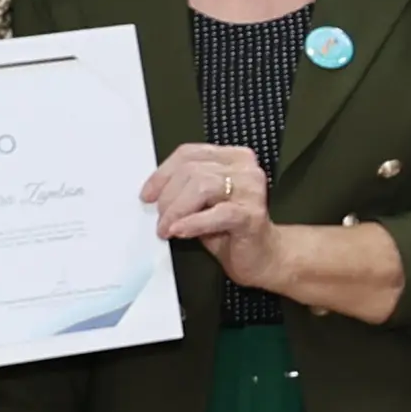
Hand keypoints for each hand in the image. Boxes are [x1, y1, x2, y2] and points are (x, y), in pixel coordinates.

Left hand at [146, 141, 288, 290]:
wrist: (263, 257)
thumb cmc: (231, 230)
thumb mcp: (203, 202)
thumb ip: (185, 188)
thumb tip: (152, 192)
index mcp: (233, 158)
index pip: (189, 154)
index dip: (163, 173)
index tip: (148, 194)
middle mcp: (245, 169)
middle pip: (193, 170)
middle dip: (168, 196)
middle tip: (160, 218)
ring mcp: (251, 191)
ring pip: (201, 187)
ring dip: (177, 210)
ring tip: (167, 227)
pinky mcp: (252, 215)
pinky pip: (216, 214)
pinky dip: (192, 223)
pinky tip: (179, 231)